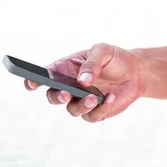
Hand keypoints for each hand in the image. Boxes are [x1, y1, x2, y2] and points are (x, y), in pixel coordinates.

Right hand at [25, 44, 144, 122]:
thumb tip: (82, 80)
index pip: (45, 74)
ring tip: (95, 97)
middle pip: (53, 96)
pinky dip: (101, 107)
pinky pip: (92, 116)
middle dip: (57, 97)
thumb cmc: (114, 58)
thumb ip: (92, 63)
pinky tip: (110, 97)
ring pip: (72, 109)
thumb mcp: (103, 51)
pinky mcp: (94, 112)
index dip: (34, 79)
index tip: (31, 83)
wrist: (135, 72)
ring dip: (82, 105)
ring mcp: (81, 100)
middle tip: (67, 94)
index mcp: (66, 68)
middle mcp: (70, 86)